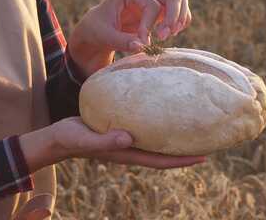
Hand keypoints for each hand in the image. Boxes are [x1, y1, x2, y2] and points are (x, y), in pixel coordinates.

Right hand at [19, 117, 204, 172]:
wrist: (58, 137)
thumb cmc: (71, 139)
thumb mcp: (86, 139)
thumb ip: (105, 141)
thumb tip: (129, 137)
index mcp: (127, 152)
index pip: (161, 159)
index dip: (183, 159)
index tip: (205, 155)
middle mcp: (132, 146)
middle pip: (164, 150)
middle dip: (185, 146)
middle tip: (207, 135)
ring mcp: (126, 138)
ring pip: (156, 138)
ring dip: (173, 133)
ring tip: (190, 120)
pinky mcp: (120, 127)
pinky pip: (144, 124)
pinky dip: (157, 119)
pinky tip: (161, 106)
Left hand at [68, 0, 191, 76]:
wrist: (96, 30)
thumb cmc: (97, 30)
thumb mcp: (104, 36)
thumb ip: (122, 41)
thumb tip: (142, 46)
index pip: (151, 4)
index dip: (149, 25)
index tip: (141, 42)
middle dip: (174, 16)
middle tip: (165, 36)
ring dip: (180, 18)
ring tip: (169, 35)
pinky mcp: (157, 11)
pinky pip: (179, 10)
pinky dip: (180, 22)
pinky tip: (170, 34)